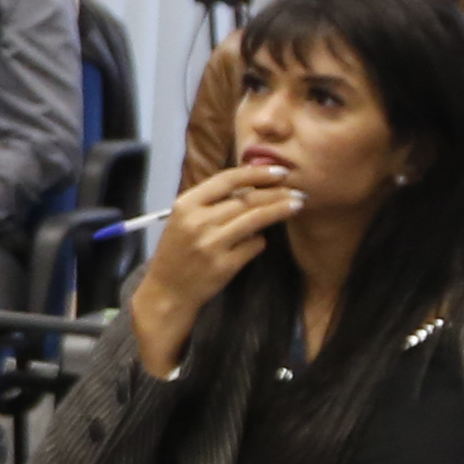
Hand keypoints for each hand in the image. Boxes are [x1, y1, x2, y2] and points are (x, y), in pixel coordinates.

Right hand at [124, 162, 301, 371]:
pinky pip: (255, 245)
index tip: (279, 171)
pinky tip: (259, 240)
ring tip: (297, 205)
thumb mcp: (183, 219)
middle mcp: (198, 222)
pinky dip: (260, 241)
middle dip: (277, 192)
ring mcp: (211, 244)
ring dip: (281, 210)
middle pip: (247, 199)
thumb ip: (211, 202)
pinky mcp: (224, 265)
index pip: (227, 179)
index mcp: (185, 205)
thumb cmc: (177, 252)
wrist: (167, 291)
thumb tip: (253, 184)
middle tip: (297, 190)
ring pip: (256, 219)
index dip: (257, 173)